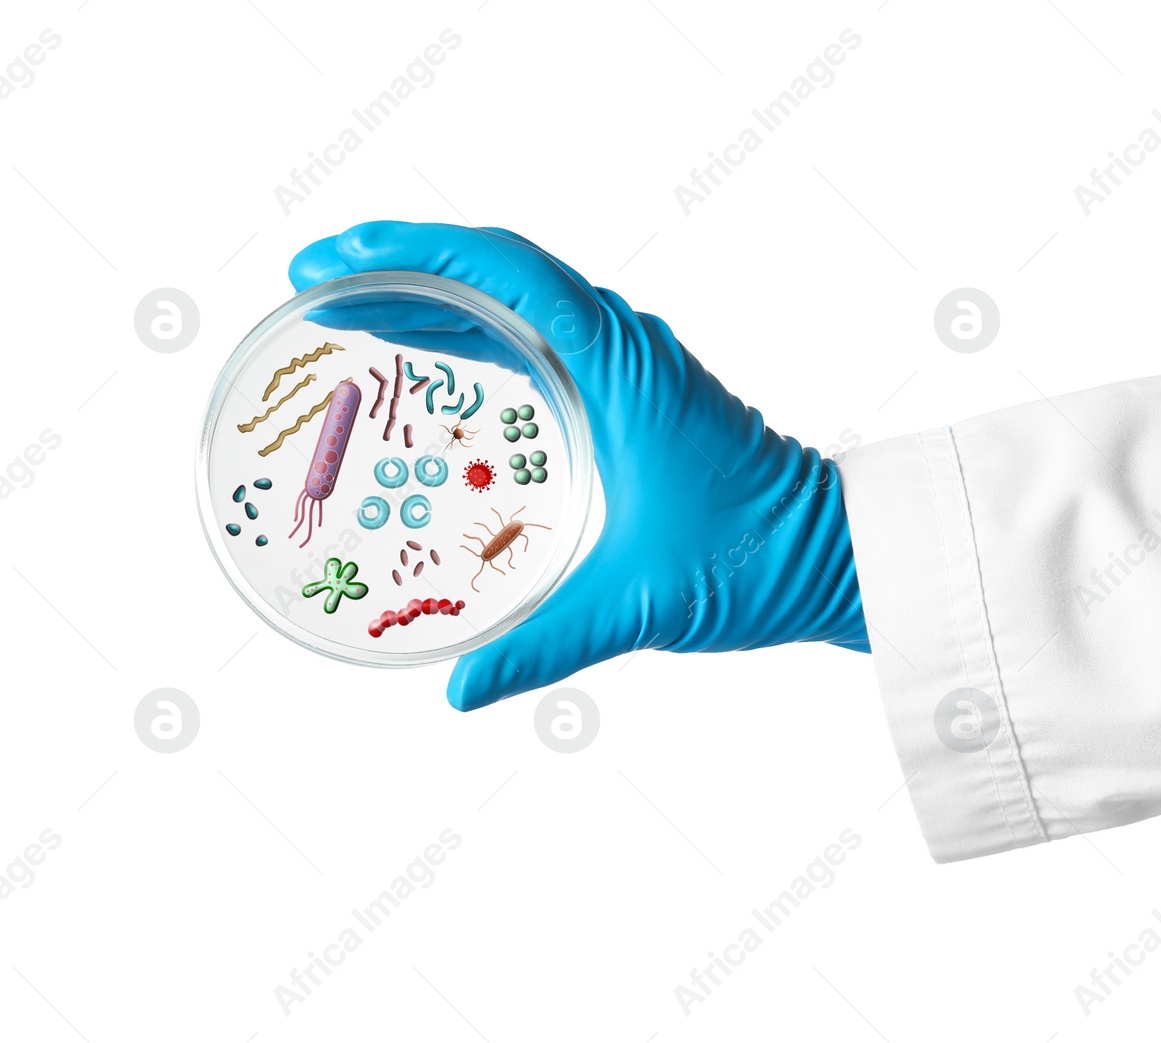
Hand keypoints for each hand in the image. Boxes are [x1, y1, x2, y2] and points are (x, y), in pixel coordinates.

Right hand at [289, 221, 868, 709]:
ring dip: (441, 300)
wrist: (842, 554)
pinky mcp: (640, 395)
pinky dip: (484, 338)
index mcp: (620, 363)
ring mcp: (634, 366)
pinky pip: (546, 339)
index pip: (500, 267)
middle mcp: (625, 346)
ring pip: (522, 302)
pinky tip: (441, 372)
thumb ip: (545, 645)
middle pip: (498, 270)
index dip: (407, 253)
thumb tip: (459, 691)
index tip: (331, 266)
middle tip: (318, 289)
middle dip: (403, 268)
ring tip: (357, 319)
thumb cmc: (758, 561)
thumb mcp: (640, 600)